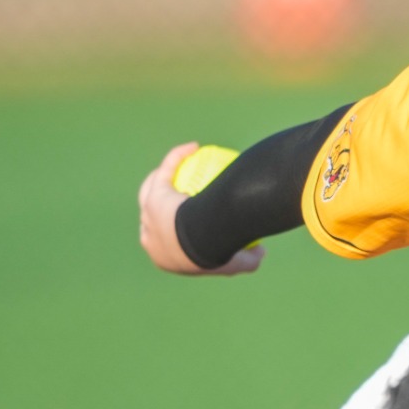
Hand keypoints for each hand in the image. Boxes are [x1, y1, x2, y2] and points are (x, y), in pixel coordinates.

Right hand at [138, 142, 264, 275]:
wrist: (201, 240)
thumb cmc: (218, 251)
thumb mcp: (238, 261)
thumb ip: (249, 258)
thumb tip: (260, 250)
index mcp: (164, 258)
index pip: (168, 245)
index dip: (176, 236)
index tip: (196, 225)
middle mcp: (149, 236)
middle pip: (152, 217)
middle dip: (160, 208)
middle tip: (185, 196)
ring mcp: (148, 214)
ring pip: (150, 189)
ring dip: (160, 178)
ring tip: (182, 168)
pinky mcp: (153, 194)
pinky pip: (166, 168)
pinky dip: (177, 156)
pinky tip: (195, 146)